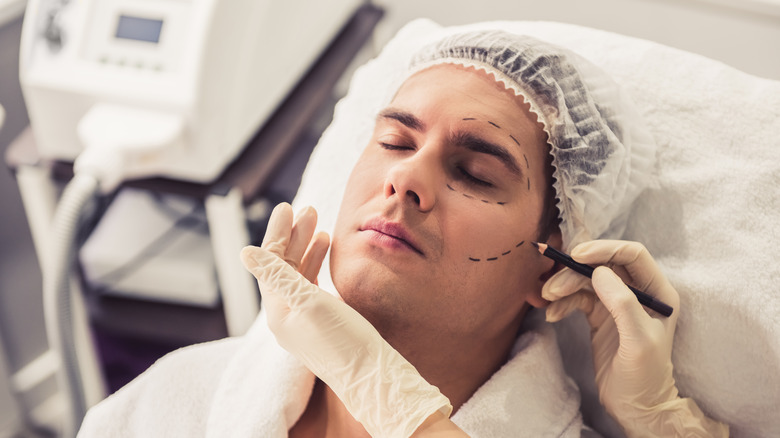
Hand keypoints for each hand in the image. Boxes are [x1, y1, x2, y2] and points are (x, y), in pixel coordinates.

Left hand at [241, 203, 455, 437]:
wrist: (373, 376)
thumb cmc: (343, 340)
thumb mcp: (309, 301)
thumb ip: (277, 274)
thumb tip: (244, 252)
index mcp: (277, 311)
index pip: (270, 263)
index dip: (278, 233)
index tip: (289, 207)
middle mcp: (286, 316)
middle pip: (283, 267)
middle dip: (294, 236)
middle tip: (308, 209)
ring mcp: (303, 320)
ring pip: (298, 275)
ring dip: (307, 249)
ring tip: (320, 226)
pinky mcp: (321, 323)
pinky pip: (311, 286)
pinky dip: (316, 265)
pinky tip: (326, 252)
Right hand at [543, 240, 726, 436]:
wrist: (635, 406)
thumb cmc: (646, 375)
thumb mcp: (639, 341)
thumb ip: (623, 304)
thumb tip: (599, 272)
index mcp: (658, 291)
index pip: (632, 255)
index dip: (604, 249)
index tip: (576, 256)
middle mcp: (638, 291)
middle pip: (603, 265)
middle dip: (575, 271)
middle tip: (552, 285)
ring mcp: (616, 303)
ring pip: (586, 281)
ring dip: (564, 286)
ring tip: (547, 299)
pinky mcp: (599, 315)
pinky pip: (577, 298)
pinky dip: (563, 303)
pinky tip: (553, 315)